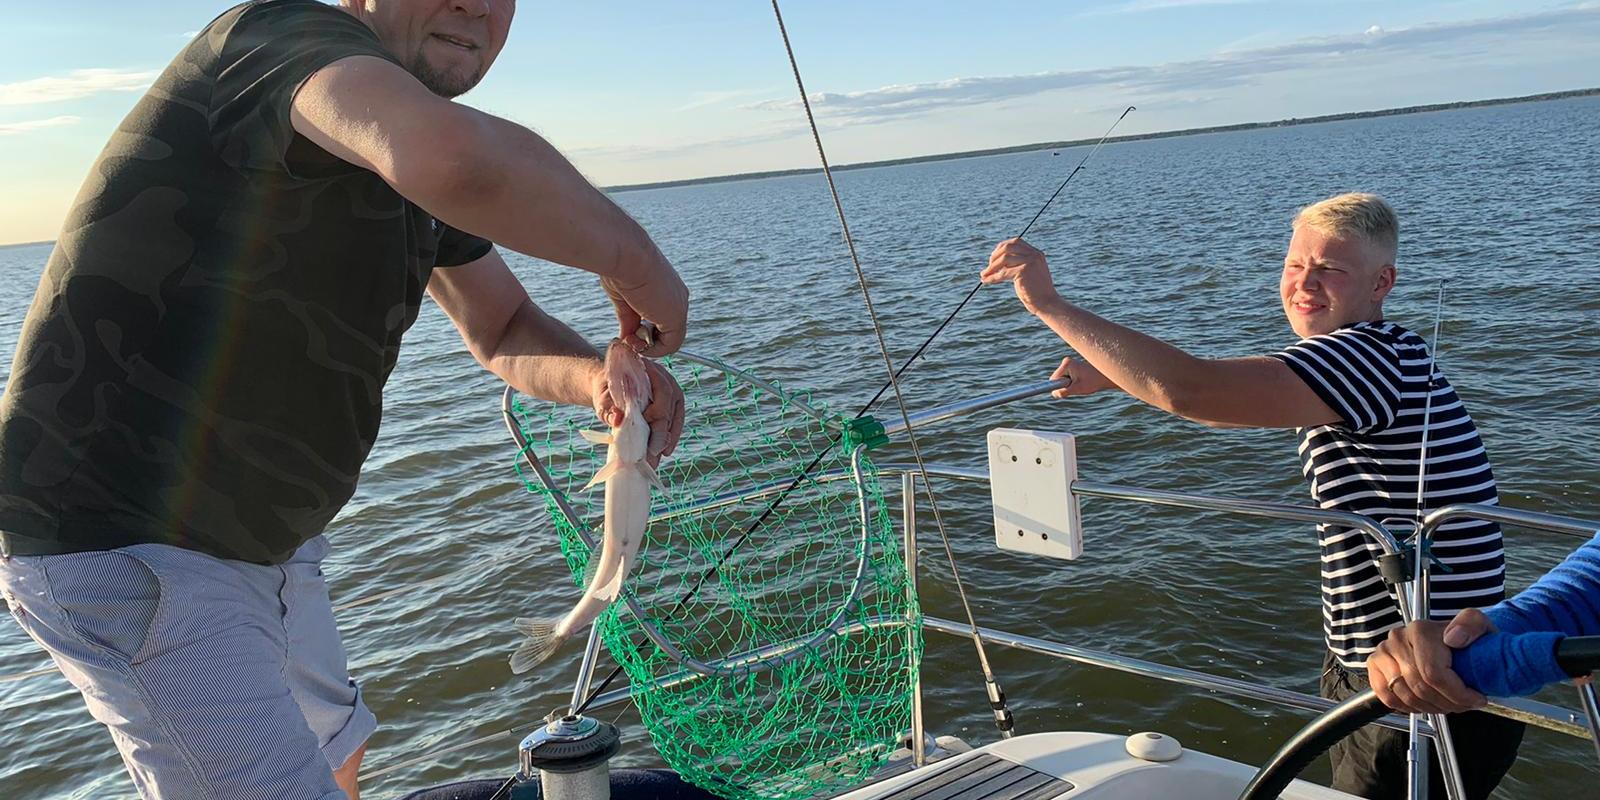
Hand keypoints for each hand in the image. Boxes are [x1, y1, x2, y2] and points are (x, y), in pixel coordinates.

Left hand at [589, 358, 684, 466]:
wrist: (609, 386)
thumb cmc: (606, 393)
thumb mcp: (603, 400)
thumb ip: (608, 409)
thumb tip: (618, 419)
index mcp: (646, 371)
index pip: (661, 395)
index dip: (658, 421)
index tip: (651, 446)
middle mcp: (663, 378)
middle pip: (669, 409)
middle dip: (662, 436)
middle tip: (653, 458)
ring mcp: (671, 389)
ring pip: (675, 416)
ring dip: (668, 439)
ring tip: (657, 459)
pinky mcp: (672, 402)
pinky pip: (676, 420)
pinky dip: (670, 436)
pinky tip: (664, 451)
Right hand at [602, 246, 687, 356]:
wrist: (626, 254)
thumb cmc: (620, 268)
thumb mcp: (624, 299)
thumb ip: (629, 320)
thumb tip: (626, 338)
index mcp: (666, 289)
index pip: (661, 318)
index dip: (644, 330)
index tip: (628, 332)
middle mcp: (677, 298)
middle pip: (668, 330)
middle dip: (647, 340)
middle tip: (629, 339)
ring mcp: (679, 307)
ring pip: (671, 340)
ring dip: (650, 347)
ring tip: (632, 339)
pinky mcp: (676, 317)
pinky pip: (671, 345)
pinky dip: (654, 350)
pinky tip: (639, 343)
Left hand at [980, 238, 1060, 313]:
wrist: (1046, 303)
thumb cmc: (1035, 291)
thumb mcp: (1028, 272)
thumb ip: (1017, 263)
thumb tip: (996, 260)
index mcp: (1036, 253)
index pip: (1015, 242)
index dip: (1002, 248)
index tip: (993, 258)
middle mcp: (1034, 254)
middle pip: (1008, 247)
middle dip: (995, 256)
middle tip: (988, 267)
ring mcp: (1030, 261)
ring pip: (1004, 259)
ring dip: (991, 267)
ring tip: (984, 275)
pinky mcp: (1025, 270)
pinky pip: (1003, 272)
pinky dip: (993, 277)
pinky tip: (986, 281)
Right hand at [1049, 356, 1112, 397]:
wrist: (1106, 377)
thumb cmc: (1093, 382)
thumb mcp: (1077, 389)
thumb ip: (1064, 392)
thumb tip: (1054, 394)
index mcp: (1066, 364)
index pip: (1053, 379)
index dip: (1057, 387)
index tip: (1064, 391)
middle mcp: (1067, 362)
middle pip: (1057, 379)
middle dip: (1064, 386)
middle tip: (1076, 387)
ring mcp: (1070, 363)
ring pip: (1062, 379)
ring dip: (1068, 385)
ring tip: (1080, 384)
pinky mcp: (1073, 367)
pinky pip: (1066, 378)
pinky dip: (1072, 382)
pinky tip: (1081, 382)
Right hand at [1368, 616, 1490, 714]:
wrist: (1452, 638)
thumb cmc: (1466, 638)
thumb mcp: (1480, 624)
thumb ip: (1471, 623)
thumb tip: (1453, 638)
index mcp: (1420, 630)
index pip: (1433, 673)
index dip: (1457, 694)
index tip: (1476, 699)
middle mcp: (1398, 639)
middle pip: (1421, 688)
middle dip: (1448, 703)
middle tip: (1465, 703)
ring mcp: (1384, 653)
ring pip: (1406, 696)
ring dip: (1431, 707)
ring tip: (1448, 702)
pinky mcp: (1375, 666)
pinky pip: (1388, 697)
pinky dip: (1409, 707)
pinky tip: (1427, 702)